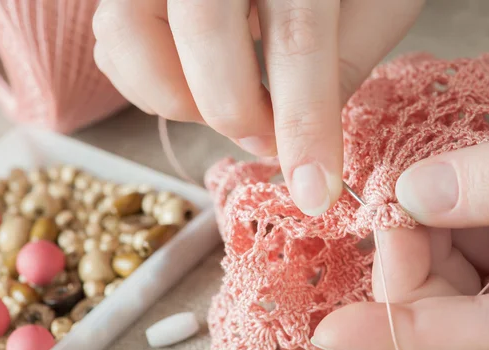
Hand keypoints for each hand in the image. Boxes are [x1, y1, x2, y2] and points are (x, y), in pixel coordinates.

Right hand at [92, 0, 423, 215]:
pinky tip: (192, 81)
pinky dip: (146, 80)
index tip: (314, 191)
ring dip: (175, 98)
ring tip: (228, 104)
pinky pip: (110, 37)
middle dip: (235, 111)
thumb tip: (294, 133)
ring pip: (126, 33)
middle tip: (267, 140)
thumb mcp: (378, 1)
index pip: (297, 38)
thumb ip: (346, 61)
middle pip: (201, 30)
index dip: (305, 124)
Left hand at [312, 123, 488, 349]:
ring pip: (457, 287)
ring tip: (442, 178)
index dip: (383, 333)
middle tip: (400, 194)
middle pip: (444, 314)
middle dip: (407, 254)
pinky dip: (461, 225)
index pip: (453, 339)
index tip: (327, 329)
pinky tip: (465, 186)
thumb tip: (415, 192)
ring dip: (431, 233)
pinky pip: (484, 264)